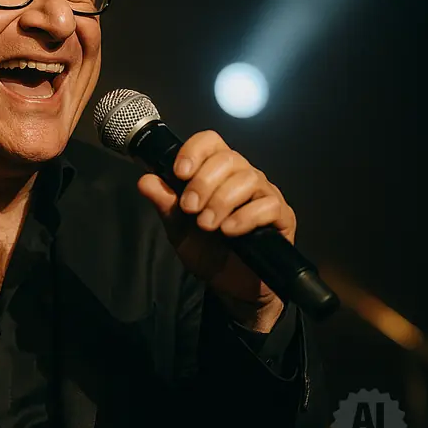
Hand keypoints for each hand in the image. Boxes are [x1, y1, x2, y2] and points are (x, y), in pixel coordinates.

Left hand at [137, 130, 295, 330]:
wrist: (231, 286)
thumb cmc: (207, 251)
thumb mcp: (178, 229)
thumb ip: (165, 204)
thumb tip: (145, 181)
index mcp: (216, 173)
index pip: (210, 142)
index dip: (194, 151)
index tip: (179, 173)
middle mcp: (242, 176)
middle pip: (229, 158)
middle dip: (204, 183)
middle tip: (190, 209)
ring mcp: (264, 194)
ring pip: (248, 179)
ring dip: (221, 201)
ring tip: (207, 225)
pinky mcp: (282, 216)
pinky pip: (268, 205)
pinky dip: (245, 217)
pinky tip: (229, 231)